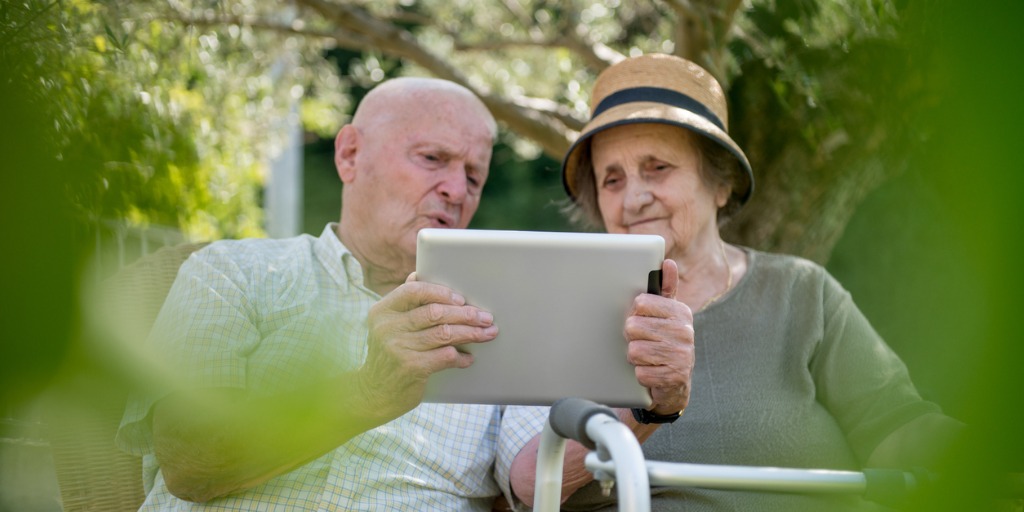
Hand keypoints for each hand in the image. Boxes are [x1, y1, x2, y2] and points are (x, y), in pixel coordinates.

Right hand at [357, 273, 497, 420]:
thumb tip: (418, 275)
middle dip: (465, 314)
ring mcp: (398, 348)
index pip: (414, 291)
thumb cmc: (387, 356)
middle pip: (435, 313)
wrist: (373, 394)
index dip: (441, 292)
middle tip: (485, 317)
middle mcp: (387, 327)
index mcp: (382, 311)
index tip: (461, 299)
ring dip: (471, 333)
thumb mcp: (386, 326)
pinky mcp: (411, 368)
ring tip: (487, 333)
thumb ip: (402, 304)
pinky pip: (445, 356)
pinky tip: (468, 358)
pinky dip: (461, 357)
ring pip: (444, 333)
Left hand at [625, 259, 693, 415]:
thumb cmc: (665, 342)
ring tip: (647, 357)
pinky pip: (641, 372)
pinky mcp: (674, 377)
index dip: (634, 314)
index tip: (642, 320)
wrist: (675, 383)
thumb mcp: (667, 315)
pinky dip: (642, 374)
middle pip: (633, 327)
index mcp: (680, 312)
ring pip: (634, 350)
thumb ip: (665, 289)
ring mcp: (681, 356)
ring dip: (635, 357)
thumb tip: (668, 262)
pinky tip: (652, 371)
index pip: (640, 303)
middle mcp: (685, 332)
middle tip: (643, 342)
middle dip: (632, 338)